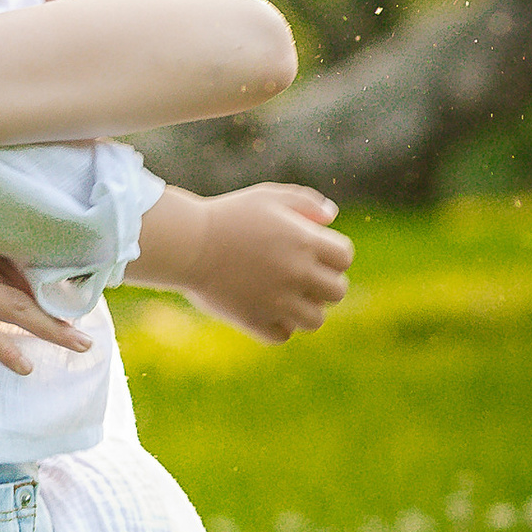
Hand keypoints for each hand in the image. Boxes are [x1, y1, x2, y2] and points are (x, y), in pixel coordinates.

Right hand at [0, 169, 94, 376]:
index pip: (2, 245)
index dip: (28, 264)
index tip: (50, 274)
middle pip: (19, 278)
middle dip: (54, 297)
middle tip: (86, 309)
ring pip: (15, 309)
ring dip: (50, 329)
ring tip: (81, 343)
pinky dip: (7, 351)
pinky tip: (26, 368)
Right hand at [168, 182, 352, 344]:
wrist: (187, 243)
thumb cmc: (227, 215)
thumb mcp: (267, 197)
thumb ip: (305, 202)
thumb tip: (331, 217)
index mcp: (305, 242)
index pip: (344, 257)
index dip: (333, 253)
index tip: (314, 250)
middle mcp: (298, 274)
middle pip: (337, 291)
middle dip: (324, 283)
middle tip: (302, 275)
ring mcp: (277, 301)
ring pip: (315, 320)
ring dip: (306, 308)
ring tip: (286, 296)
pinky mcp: (255, 320)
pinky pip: (283, 335)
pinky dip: (279, 326)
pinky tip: (266, 309)